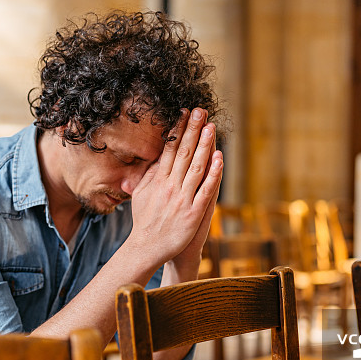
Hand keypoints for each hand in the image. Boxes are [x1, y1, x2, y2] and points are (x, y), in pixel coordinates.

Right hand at [126, 108, 223, 270]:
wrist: (147, 248)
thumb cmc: (144, 221)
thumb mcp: (140, 194)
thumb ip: (148, 175)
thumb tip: (155, 157)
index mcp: (157, 180)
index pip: (169, 149)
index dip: (178, 130)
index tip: (184, 113)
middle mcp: (170, 187)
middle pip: (184, 153)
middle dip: (193, 130)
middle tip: (201, 111)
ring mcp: (182, 200)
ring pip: (196, 167)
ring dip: (205, 146)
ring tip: (212, 127)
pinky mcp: (193, 213)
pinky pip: (206, 190)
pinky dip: (213, 174)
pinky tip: (219, 158)